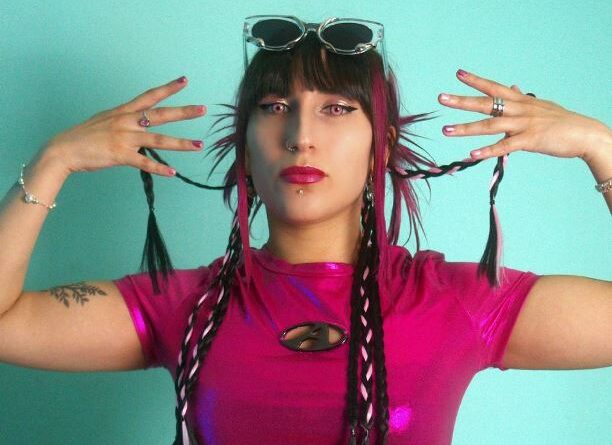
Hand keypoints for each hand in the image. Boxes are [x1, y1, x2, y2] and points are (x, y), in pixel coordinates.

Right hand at [43, 76, 206, 176]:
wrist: (64, 149)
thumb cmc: (84, 136)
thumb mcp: (105, 120)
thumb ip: (124, 120)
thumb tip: (138, 122)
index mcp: (124, 112)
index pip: (150, 96)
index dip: (168, 88)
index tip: (185, 81)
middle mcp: (127, 121)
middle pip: (161, 115)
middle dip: (183, 112)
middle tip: (203, 109)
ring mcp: (124, 138)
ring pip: (158, 139)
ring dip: (181, 143)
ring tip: (199, 145)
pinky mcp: (120, 155)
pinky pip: (144, 163)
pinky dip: (159, 169)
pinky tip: (173, 173)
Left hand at [437, 69, 609, 162]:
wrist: (584, 134)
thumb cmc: (560, 122)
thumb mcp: (540, 106)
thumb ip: (523, 99)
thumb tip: (514, 86)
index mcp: (520, 101)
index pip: (494, 87)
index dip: (476, 81)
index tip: (458, 74)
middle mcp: (519, 109)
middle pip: (486, 103)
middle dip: (462, 101)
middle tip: (441, 98)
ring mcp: (523, 124)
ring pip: (490, 125)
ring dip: (466, 128)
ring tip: (446, 130)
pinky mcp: (529, 140)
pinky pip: (504, 146)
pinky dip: (487, 150)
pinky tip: (472, 154)